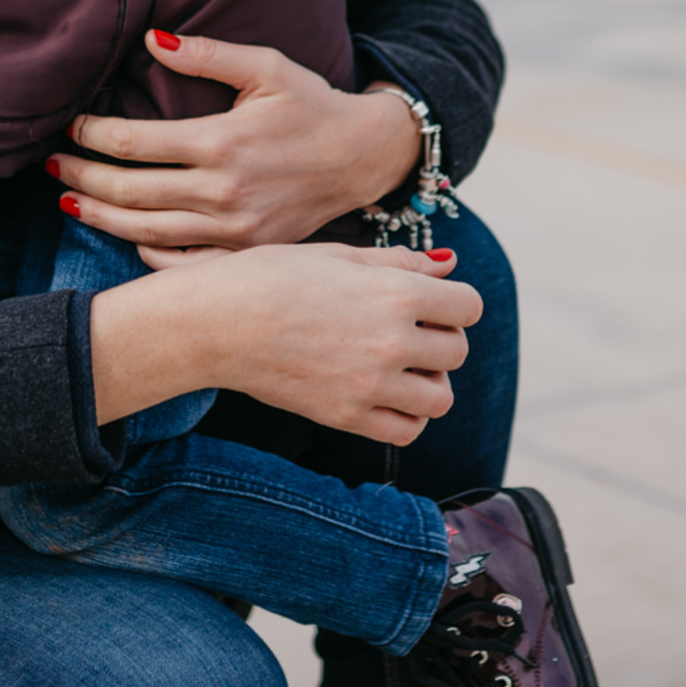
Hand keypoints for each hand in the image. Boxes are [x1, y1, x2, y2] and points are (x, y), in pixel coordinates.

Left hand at [51, 32, 421, 260]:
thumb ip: (206, 55)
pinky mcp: (246, 252)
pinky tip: (124, 234)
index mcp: (221, 142)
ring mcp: (233, 231)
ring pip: (144, 231)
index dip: (91, 135)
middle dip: (80, 175)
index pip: (132, 143)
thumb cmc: (312, 105)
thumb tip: (150, 39)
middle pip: (128, 192)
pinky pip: (181, 262)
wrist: (365, 157)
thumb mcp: (266, 67)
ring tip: (67, 199)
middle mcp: (222, 192)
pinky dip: (145, 251)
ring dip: (99, 216)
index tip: (69, 126)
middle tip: (51, 164)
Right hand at [89, 241, 480, 448]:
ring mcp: (370, 384)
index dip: (455, 302)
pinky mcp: (346, 416)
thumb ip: (399, 262)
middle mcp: (391, 341)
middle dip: (442, 338)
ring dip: (430, 381)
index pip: (468, 306)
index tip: (432, 302)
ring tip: (400, 366)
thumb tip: (449, 267)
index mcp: (394, 292)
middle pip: (458, 351)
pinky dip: (407, 416)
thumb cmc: (271, 277)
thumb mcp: (338, 255)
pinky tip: (385, 394)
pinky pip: (406, 431)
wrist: (217, 322)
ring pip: (441, 397)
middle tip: (409, 330)